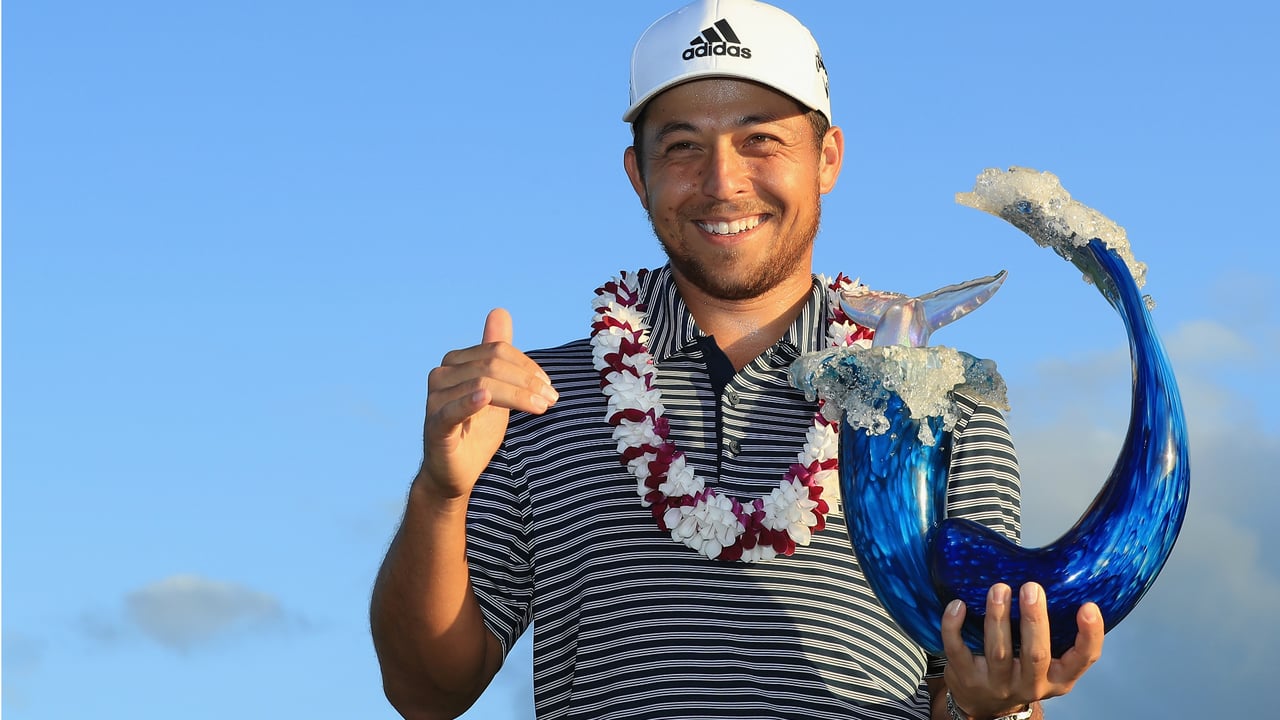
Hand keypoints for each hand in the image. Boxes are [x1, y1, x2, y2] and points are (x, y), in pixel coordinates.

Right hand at [417, 308, 557, 499]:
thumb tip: (499, 311)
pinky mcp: (434, 425)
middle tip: (551, 400)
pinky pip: (452, 409)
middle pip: (491, 364)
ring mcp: (435, 399)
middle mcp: (441, 374)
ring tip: (540, 408)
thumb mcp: (495, 387)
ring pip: (481, 383)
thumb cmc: (476, 429)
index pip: (498, 351)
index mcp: (456, 362)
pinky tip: (484, 399)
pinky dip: (470, 402)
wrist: (456, 473)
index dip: (528, 367)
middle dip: (527, 381)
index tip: (550, 388)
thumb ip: (496, 352)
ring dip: (516, 395)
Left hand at [941, 582, 1103, 718]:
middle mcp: (1031, 684)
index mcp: (1058, 678)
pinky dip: (954, 626)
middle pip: (1036, 654)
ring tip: (999, 588)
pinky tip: (958, 604)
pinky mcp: (967, 678)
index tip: (1088, 607)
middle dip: (1034, 620)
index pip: (1082, 660)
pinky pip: (958, 650)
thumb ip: (1054, 636)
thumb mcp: (1047, 664)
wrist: (984, 705)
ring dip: (998, 617)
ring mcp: (997, 683)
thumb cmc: (1020, 672)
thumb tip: (1057, 582)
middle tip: (1032, 588)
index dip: (1089, 636)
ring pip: (998, 651)